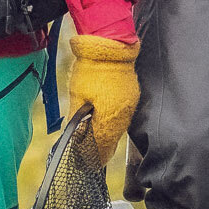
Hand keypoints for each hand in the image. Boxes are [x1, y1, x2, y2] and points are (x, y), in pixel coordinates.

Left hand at [64, 33, 138, 153]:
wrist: (109, 44)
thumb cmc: (90, 68)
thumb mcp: (77, 95)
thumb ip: (77, 118)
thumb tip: (75, 135)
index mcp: (110, 115)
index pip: (102, 144)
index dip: (93, 155)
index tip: (85, 163)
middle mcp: (124, 113)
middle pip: (112, 139)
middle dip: (100, 149)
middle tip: (87, 157)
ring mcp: (131, 104)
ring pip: (118, 129)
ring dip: (107, 136)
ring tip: (95, 143)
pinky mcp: (132, 96)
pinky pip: (123, 117)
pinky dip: (113, 123)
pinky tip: (104, 125)